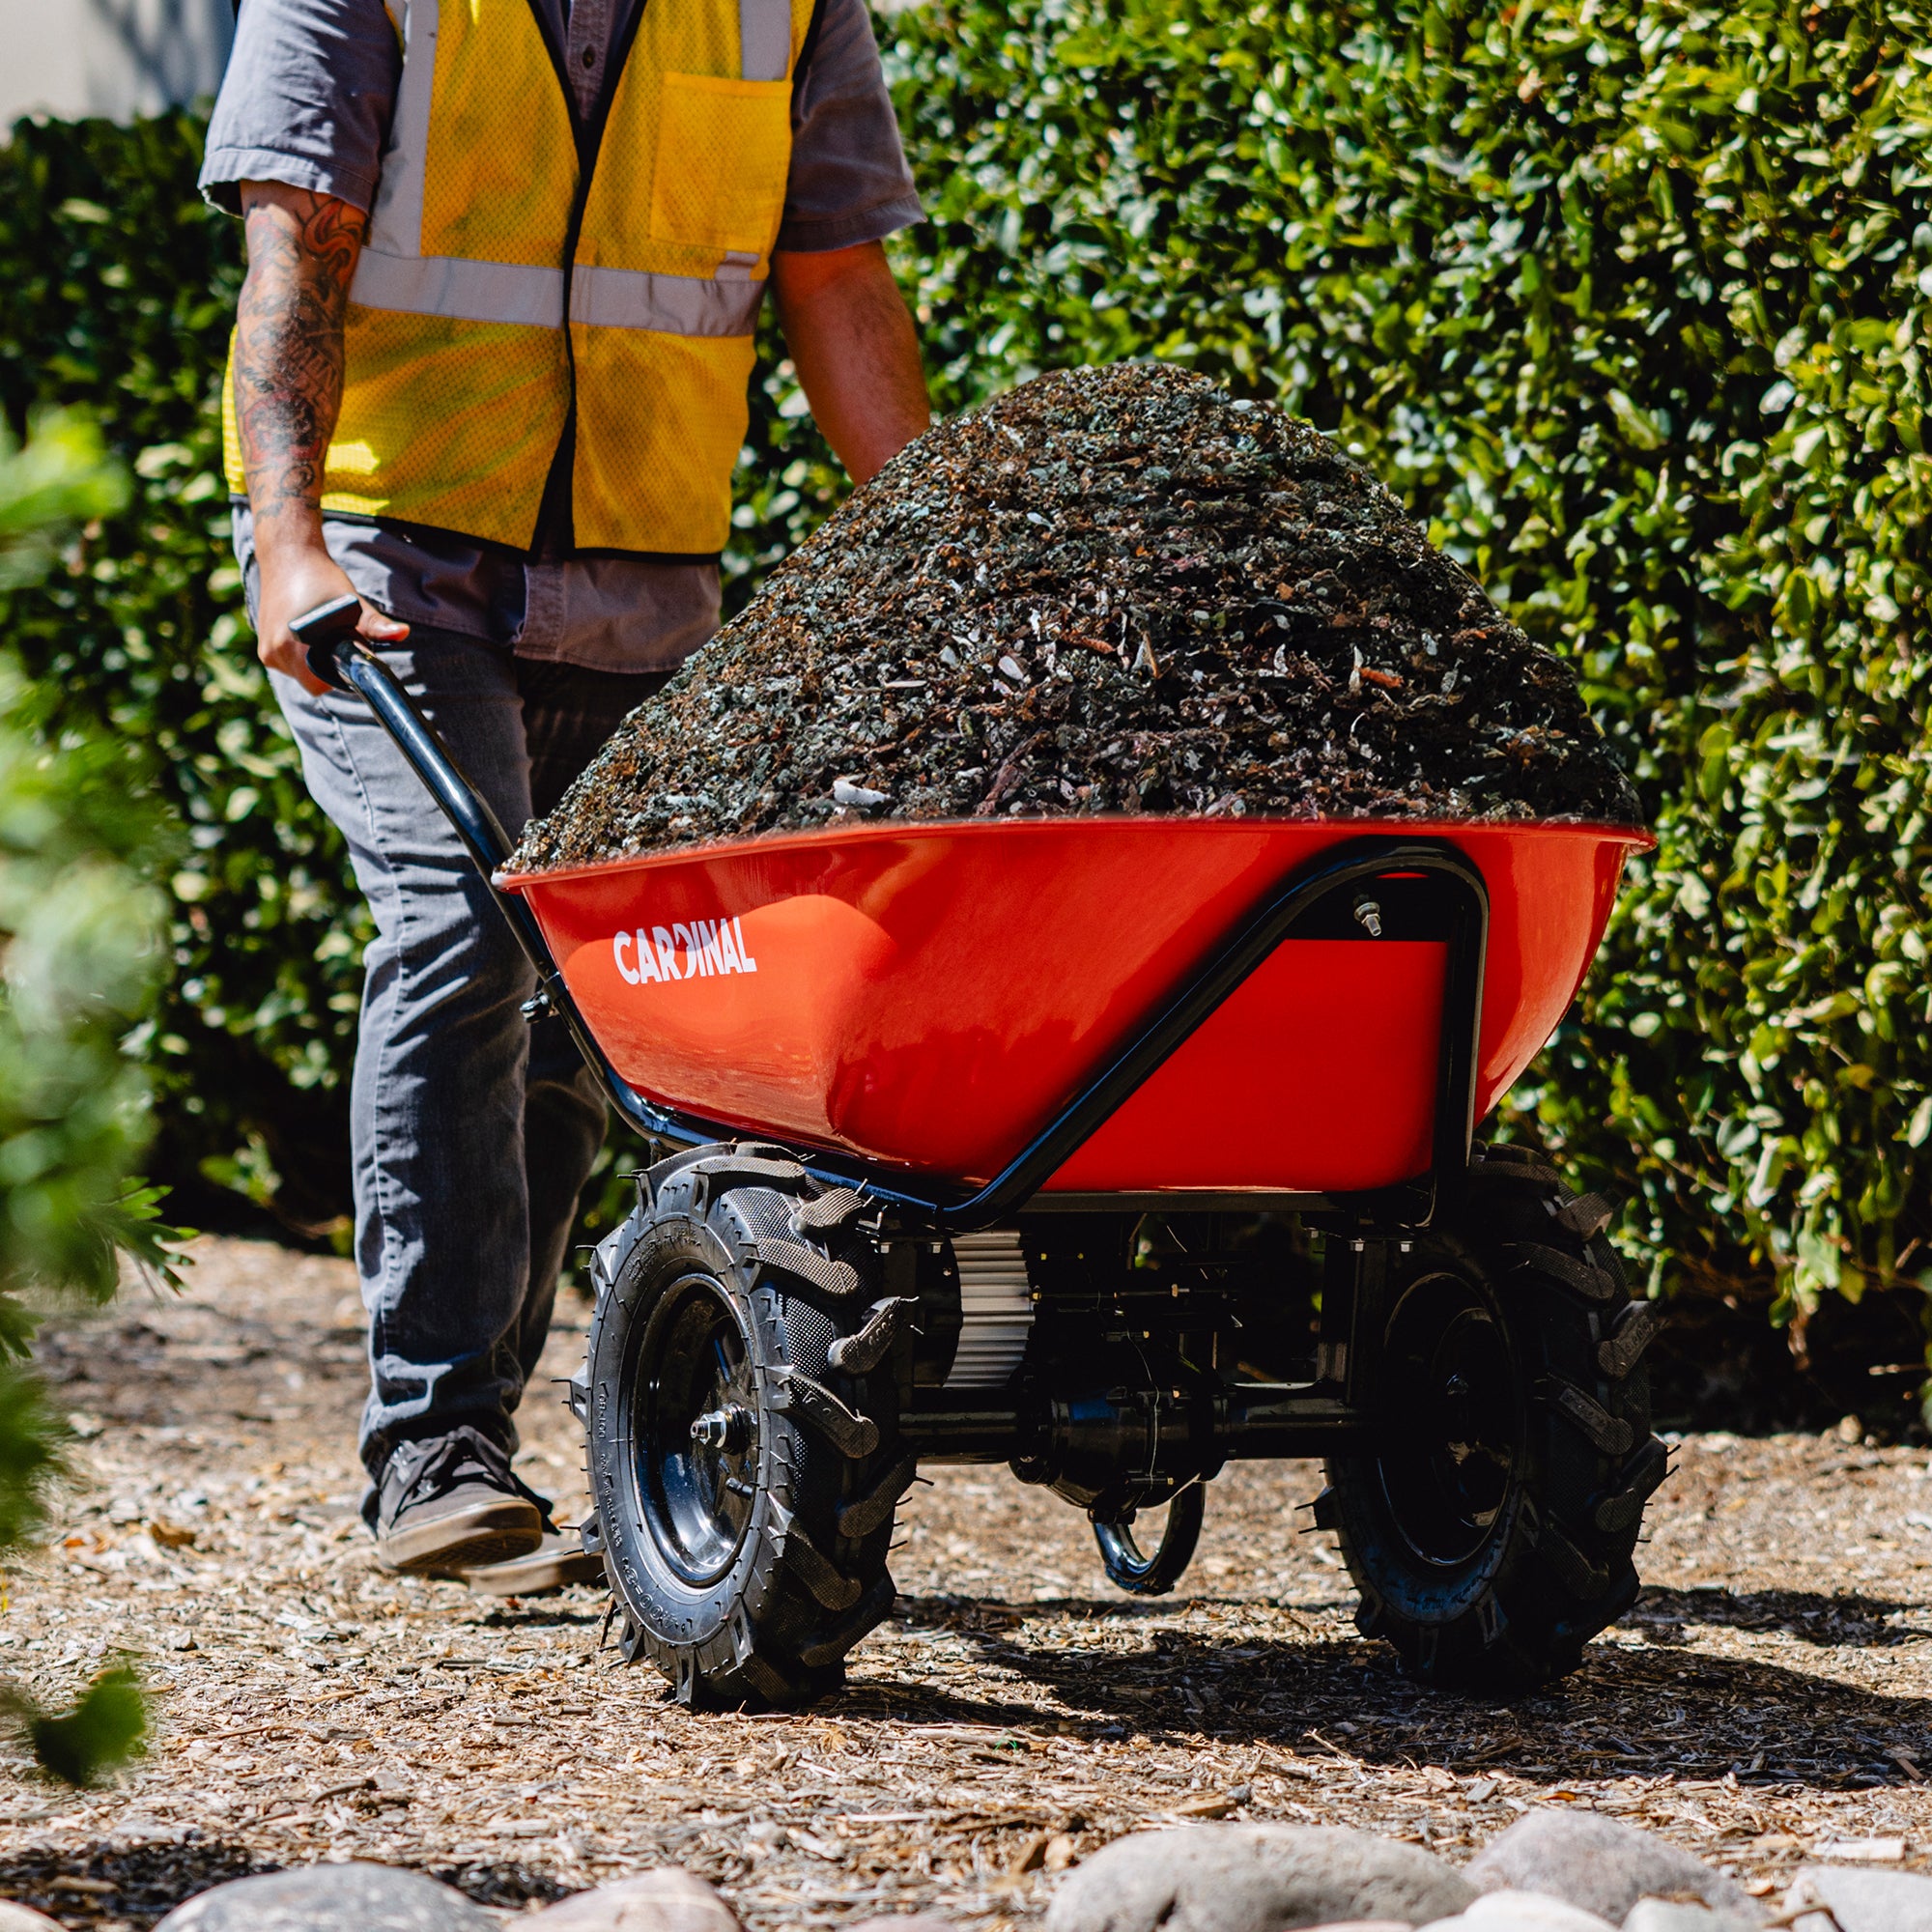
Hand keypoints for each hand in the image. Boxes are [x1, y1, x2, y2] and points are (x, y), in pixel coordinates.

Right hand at [255, 546, 407, 695]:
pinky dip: (302, 657)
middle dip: (328, 667)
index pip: (320, 684)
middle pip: (311, 681)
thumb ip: (377, 625)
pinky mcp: (263, 649)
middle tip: (336, 639)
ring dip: (314, 662)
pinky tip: (307, 635)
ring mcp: (266, 652)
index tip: (346, 656)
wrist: (287, 556)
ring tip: (321, 634)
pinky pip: (289, 665)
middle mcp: (275, 652)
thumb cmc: (322, 579)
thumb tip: (403, 633)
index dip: (338, 675)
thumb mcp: (353, 604)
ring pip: (300, 674)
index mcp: (293, 645)